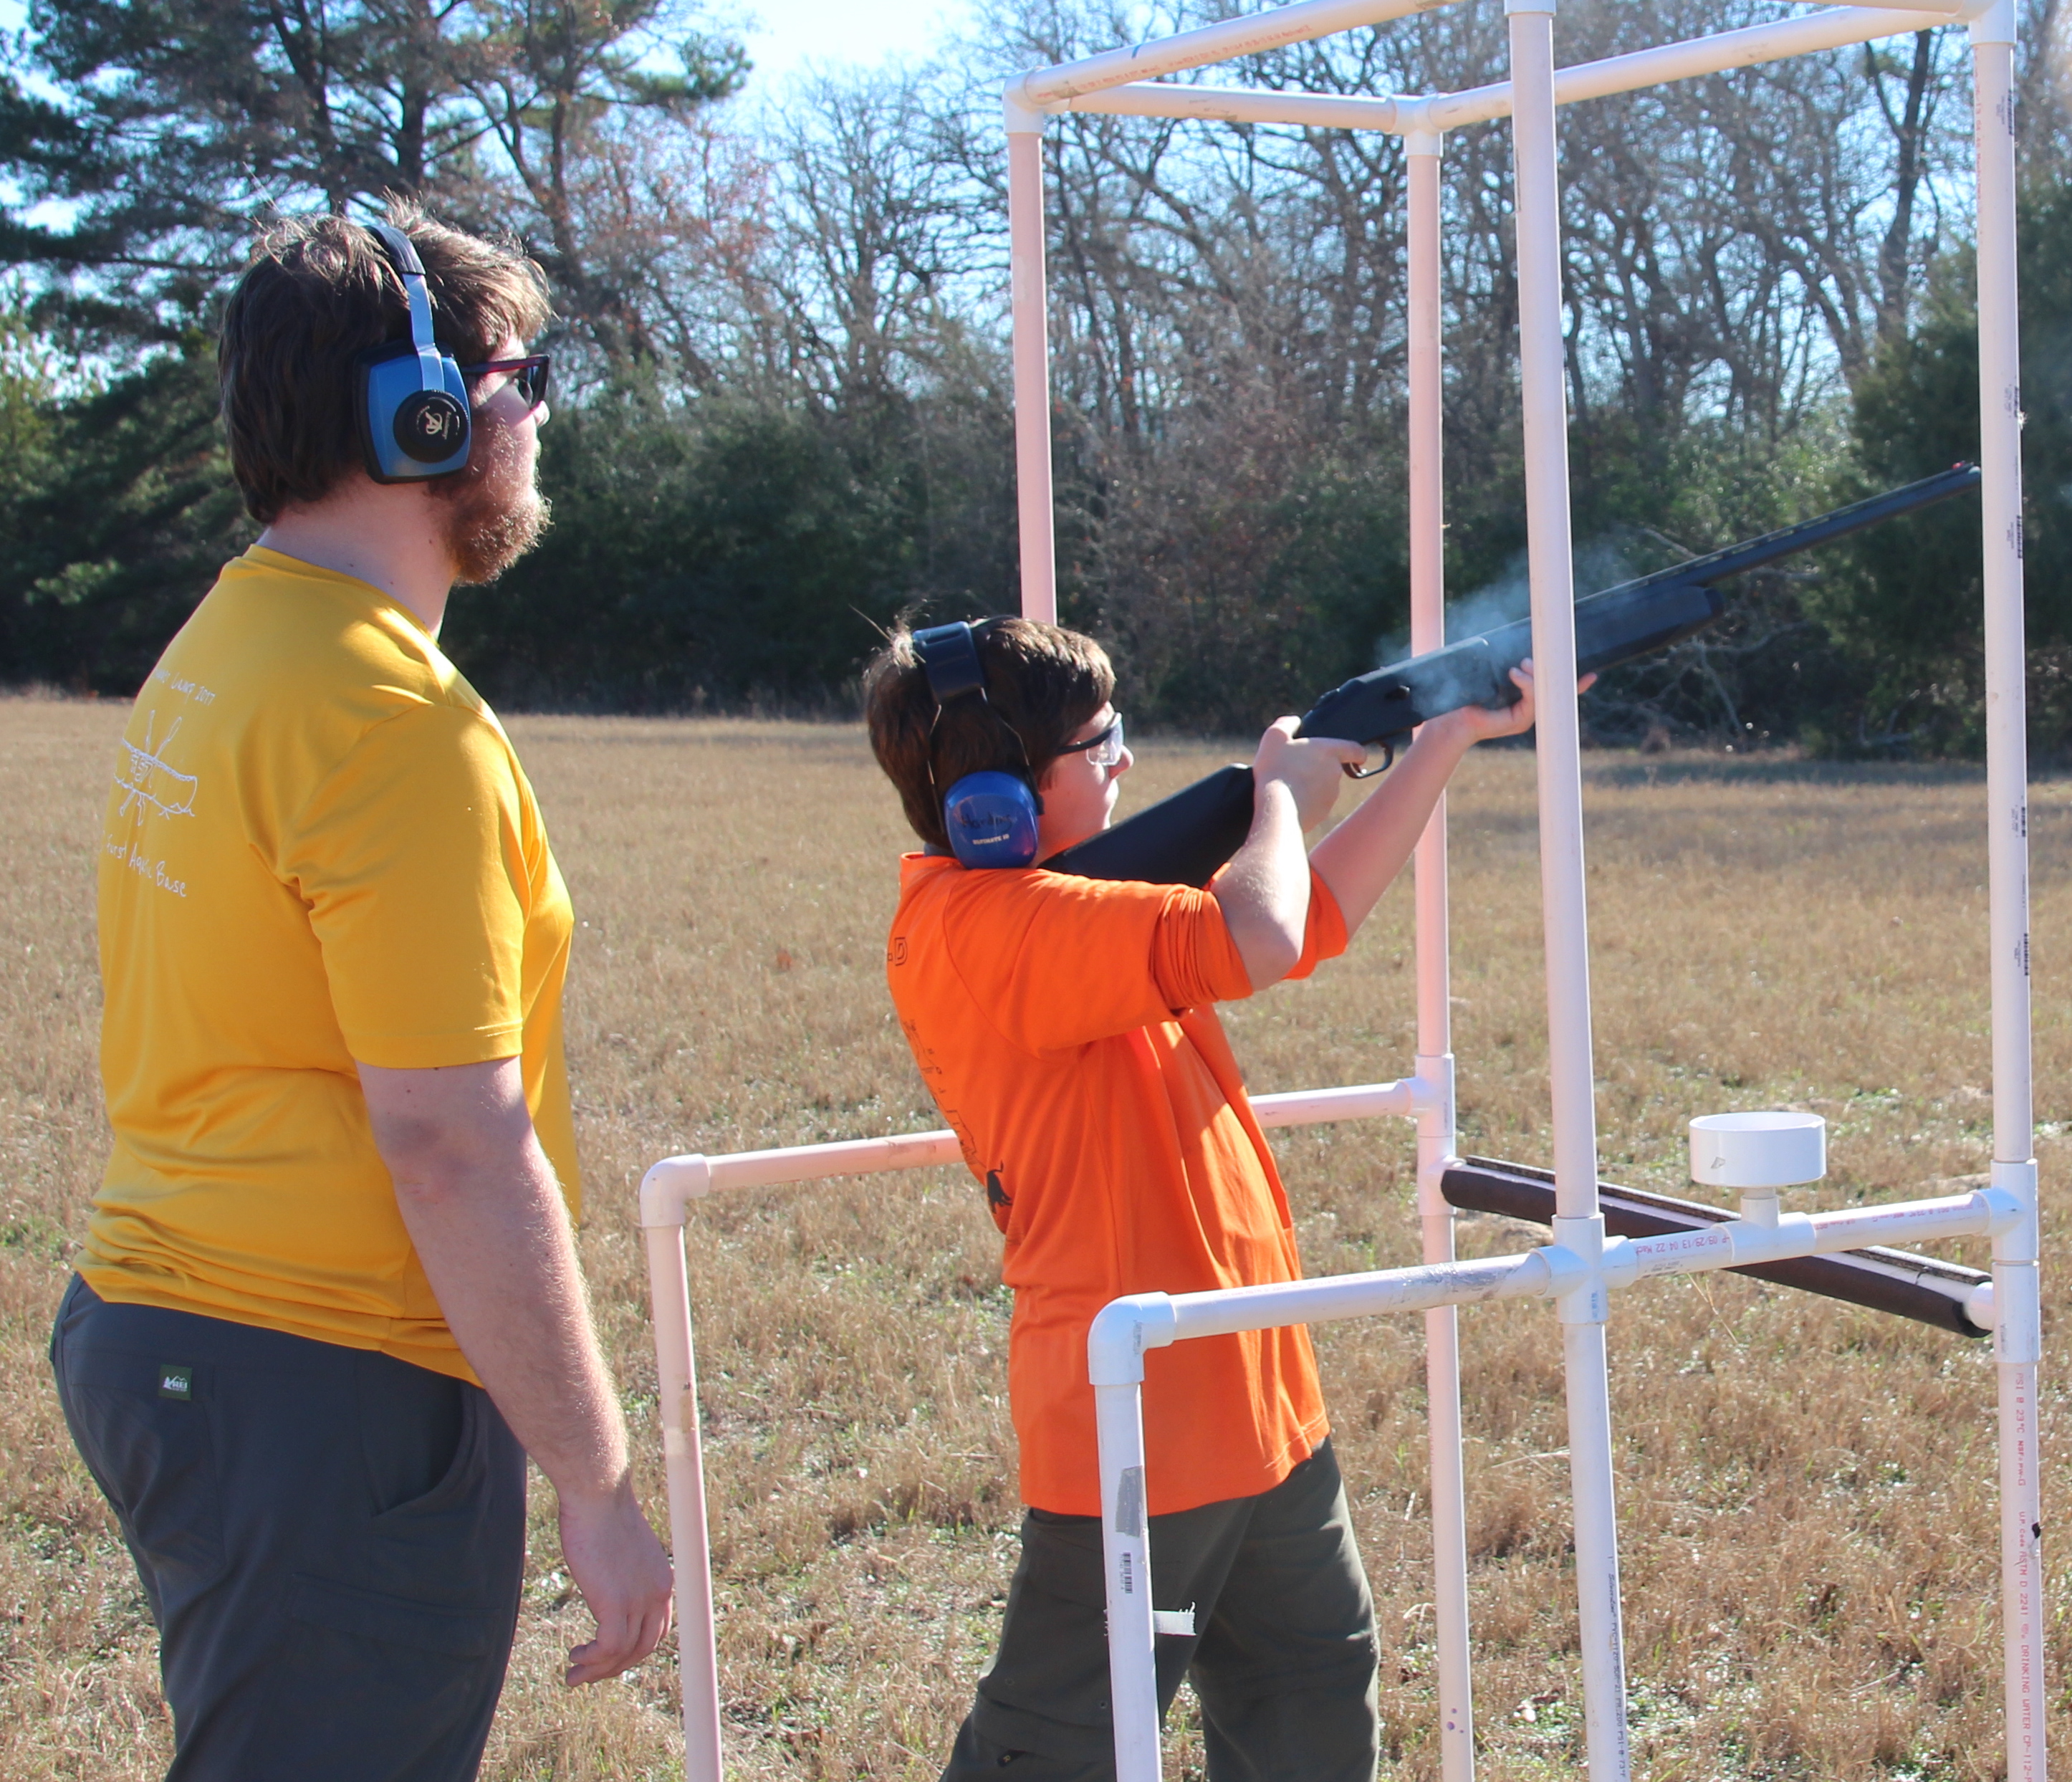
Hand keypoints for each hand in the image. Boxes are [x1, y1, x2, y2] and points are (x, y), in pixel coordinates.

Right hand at [559, 1479, 674, 1685]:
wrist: (597, 1494)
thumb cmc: (602, 1513)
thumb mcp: (622, 1551)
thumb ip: (622, 1574)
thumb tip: (606, 1584)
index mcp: (663, 1580)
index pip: (657, 1630)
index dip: (634, 1650)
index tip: (609, 1658)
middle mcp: (658, 1593)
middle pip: (643, 1648)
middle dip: (615, 1667)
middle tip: (587, 1674)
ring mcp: (639, 1599)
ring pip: (624, 1653)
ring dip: (597, 1670)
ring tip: (574, 1674)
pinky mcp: (616, 1602)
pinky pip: (609, 1648)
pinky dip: (592, 1660)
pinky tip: (576, 1658)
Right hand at [1253, 716, 1365, 830]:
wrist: (1276, 807)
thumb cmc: (1276, 768)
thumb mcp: (1275, 736)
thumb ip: (1287, 724)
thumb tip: (1294, 721)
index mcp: (1330, 752)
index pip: (1356, 750)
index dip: (1356, 753)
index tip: (1355, 756)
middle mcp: (1336, 773)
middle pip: (1333, 769)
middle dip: (1319, 769)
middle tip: (1297, 769)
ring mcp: (1331, 795)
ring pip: (1324, 788)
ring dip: (1311, 786)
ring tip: (1288, 786)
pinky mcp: (1322, 812)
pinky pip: (1316, 805)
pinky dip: (1306, 802)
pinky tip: (1288, 801)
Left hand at [1423, 658, 1596, 749]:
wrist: (1451, 718)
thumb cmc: (1467, 695)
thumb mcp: (1490, 674)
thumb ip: (1506, 663)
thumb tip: (1518, 645)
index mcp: (1526, 697)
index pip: (1554, 687)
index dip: (1573, 679)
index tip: (1592, 673)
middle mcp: (1531, 707)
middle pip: (1555, 690)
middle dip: (1557, 671)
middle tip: (1550, 654)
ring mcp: (1527, 715)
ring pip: (1544, 692)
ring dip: (1535, 675)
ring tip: (1521, 665)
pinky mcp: (1520, 721)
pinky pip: (1533, 700)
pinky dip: (1526, 684)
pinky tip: (1514, 674)